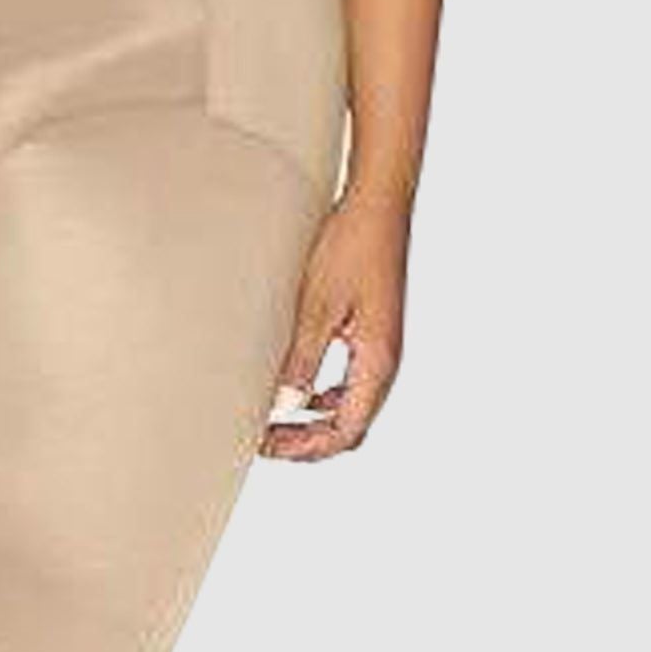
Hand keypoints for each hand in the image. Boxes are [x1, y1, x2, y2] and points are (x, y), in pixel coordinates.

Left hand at [260, 193, 409, 460]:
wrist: (378, 204)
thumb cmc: (352, 246)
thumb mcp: (319, 304)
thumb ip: (303, 358)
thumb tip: (284, 408)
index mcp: (378, 362)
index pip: (347, 431)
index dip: (305, 447)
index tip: (266, 446)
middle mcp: (385, 361)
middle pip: (350, 424)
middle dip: (308, 439)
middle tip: (265, 440)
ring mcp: (381, 345)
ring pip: (350, 403)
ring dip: (314, 417)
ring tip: (275, 416)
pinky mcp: (372, 328)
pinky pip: (350, 377)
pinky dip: (323, 391)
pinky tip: (298, 381)